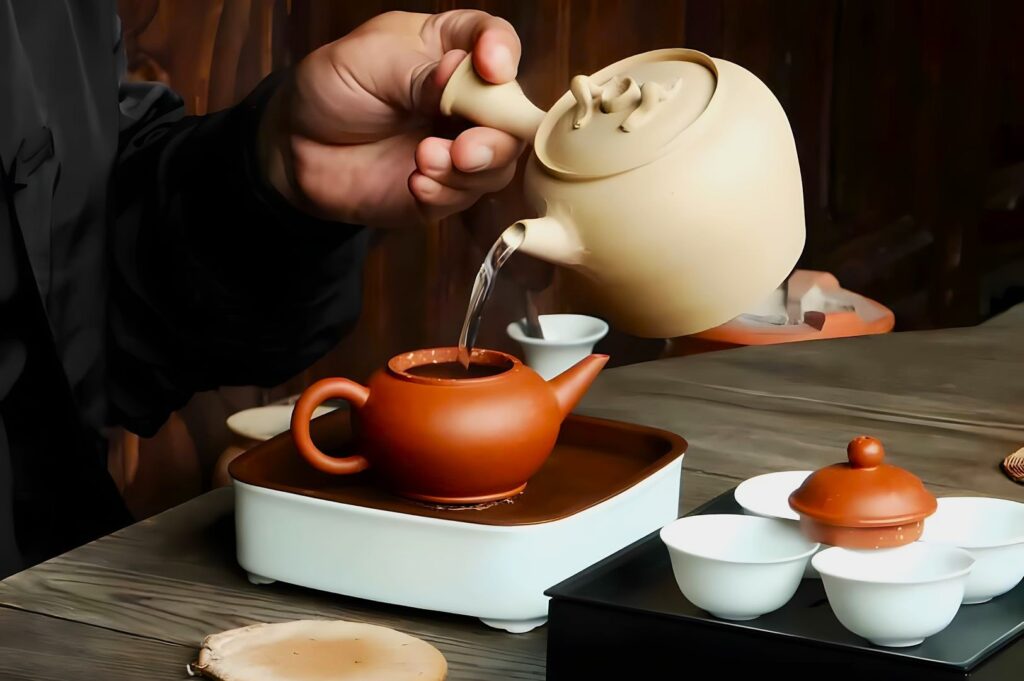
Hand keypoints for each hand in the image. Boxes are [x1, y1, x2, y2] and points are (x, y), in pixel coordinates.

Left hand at [260, 10, 524, 228]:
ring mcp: (459, 145)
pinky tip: (414, 183)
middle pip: (512, 113)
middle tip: (464, 148)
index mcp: (450, 48)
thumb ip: (422, 74)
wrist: (294, 148)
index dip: (503, 52)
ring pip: (500, 161)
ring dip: (471, 168)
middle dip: (496, 133)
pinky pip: (466, 196)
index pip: (495, 40)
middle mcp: (466, 99)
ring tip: (425, 161)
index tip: (493, 67)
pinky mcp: (445, 188)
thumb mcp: (370, 63)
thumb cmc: (332, 89)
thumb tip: (468, 82)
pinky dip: (446, 192)